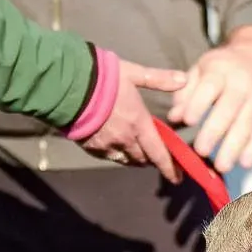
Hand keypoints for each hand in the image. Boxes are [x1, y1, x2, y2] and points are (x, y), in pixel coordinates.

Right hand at [79, 58, 189, 180]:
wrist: (67, 86)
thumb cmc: (102, 78)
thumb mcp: (133, 73)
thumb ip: (159, 79)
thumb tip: (184, 79)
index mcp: (139, 124)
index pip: (158, 153)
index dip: (169, 168)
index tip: (177, 178)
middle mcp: (125, 139)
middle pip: (143, 159)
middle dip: (151, 159)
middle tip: (156, 157)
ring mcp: (107, 146)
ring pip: (126, 160)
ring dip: (135, 159)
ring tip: (138, 154)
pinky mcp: (91, 147)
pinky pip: (109, 157)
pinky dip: (117, 155)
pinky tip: (116, 148)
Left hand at [169, 27, 251, 173]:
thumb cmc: (221, 68)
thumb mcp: (200, 70)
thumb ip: (185, 93)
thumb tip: (174, 117)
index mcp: (220, 71)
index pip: (209, 87)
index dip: (198, 104)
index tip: (188, 121)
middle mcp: (242, 85)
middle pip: (229, 109)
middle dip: (215, 131)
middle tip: (201, 150)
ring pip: (247, 124)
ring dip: (234, 147)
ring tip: (221, 166)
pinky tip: (244, 163)